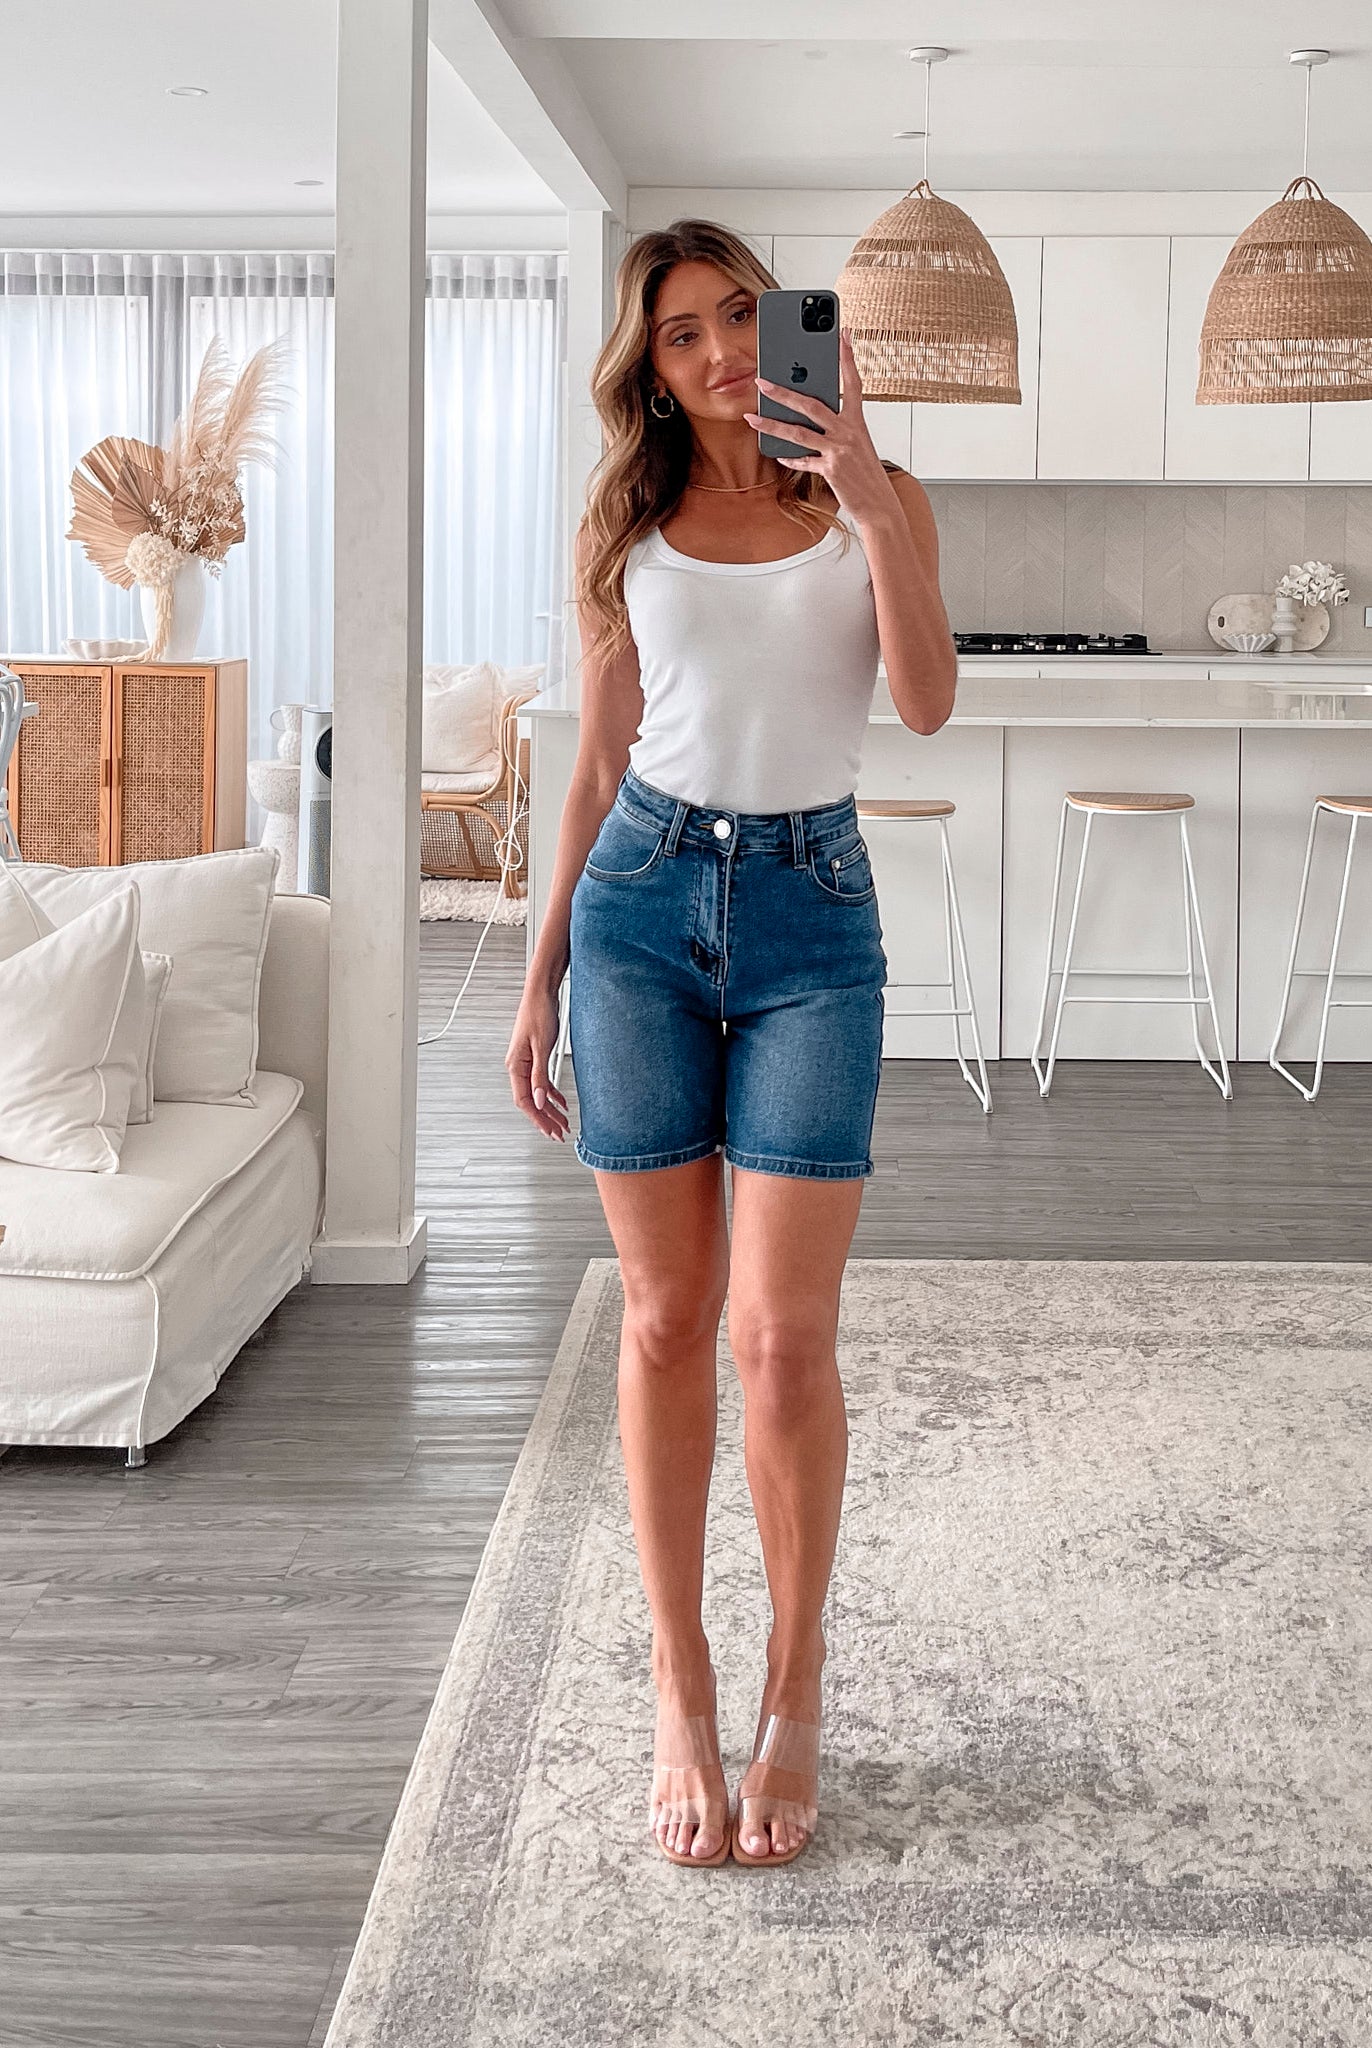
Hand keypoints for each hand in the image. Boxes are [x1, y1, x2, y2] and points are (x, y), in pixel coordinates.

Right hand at [506, 986, 569, 1140]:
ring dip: (549, 1109)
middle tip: (559, 1133)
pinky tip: (561, 1102)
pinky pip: (542, 1081)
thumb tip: (538, 1100)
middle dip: (545, 1119)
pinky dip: (551, 1093)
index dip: (537, 1118)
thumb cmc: (538, 1013)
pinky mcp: (535, 1057)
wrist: (541, 994)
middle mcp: (518, 1066)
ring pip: (536, 1093)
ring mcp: (526, 1062)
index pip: (523, 1100)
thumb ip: (540, 1076)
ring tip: (563, 1122)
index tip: (549, 1131)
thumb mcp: (541, 1047)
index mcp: (515, 1065)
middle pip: (530, 1101)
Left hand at [744, 328, 898, 526]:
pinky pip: (803, 461)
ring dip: (771, 425)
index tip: (842, 334)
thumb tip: (810, 416)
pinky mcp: (830, 470)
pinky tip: (778, 454)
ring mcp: (838, 451)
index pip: (853, 382)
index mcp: (857, 421)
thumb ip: (837, 427)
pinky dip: (790, 458)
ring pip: (798, 433)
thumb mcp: (857, 444)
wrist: (880, 505)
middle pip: (811, 404)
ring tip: (752, 418)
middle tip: (762, 381)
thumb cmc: (866, 474)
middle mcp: (848, 432)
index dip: (847, 357)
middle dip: (783, 392)